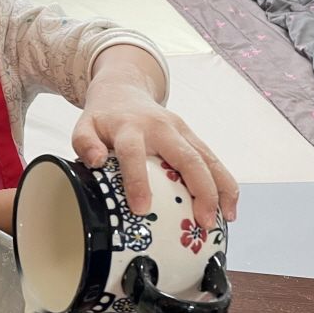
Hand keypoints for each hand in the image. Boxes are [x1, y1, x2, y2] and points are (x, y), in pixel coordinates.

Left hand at [73, 60, 238, 231]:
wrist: (124, 91)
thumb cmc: (104, 118)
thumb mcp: (84, 126)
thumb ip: (84, 143)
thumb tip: (96, 160)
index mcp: (130, 127)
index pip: (134, 153)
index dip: (138, 181)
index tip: (142, 209)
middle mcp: (161, 127)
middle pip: (187, 157)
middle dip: (200, 190)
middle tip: (204, 222)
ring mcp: (181, 130)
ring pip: (208, 158)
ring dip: (221, 188)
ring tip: (226, 218)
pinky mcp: (192, 136)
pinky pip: (212, 160)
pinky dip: (224, 183)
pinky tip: (228, 207)